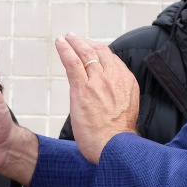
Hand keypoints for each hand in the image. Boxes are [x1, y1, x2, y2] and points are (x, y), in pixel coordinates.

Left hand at [54, 35, 138, 163]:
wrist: (116, 147)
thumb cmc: (118, 138)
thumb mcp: (126, 111)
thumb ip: (118, 98)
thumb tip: (108, 97)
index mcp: (127, 83)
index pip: (113, 60)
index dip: (99, 52)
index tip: (90, 50)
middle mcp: (115, 78)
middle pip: (100, 52)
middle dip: (87, 43)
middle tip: (76, 39)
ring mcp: (99, 82)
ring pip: (86, 53)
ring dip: (74, 43)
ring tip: (66, 38)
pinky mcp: (83, 89)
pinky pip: (73, 62)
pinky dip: (65, 50)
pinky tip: (60, 43)